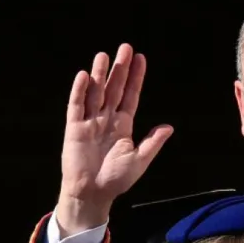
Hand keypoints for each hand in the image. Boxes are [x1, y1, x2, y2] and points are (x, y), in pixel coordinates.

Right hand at [55, 44, 172, 235]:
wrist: (92, 194)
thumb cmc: (115, 180)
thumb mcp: (139, 161)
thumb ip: (152, 142)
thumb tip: (169, 127)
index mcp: (123, 125)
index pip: (130, 96)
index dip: (135, 78)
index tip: (141, 58)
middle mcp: (106, 120)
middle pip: (114, 89)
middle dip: (120, 69)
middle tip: (125, 48)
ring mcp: (90, 123)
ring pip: (96, 93)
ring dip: (100, 75)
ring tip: (104, 55)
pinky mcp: (74, 129)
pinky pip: (76, 106)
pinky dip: (80, 91)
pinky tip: (85, 76)